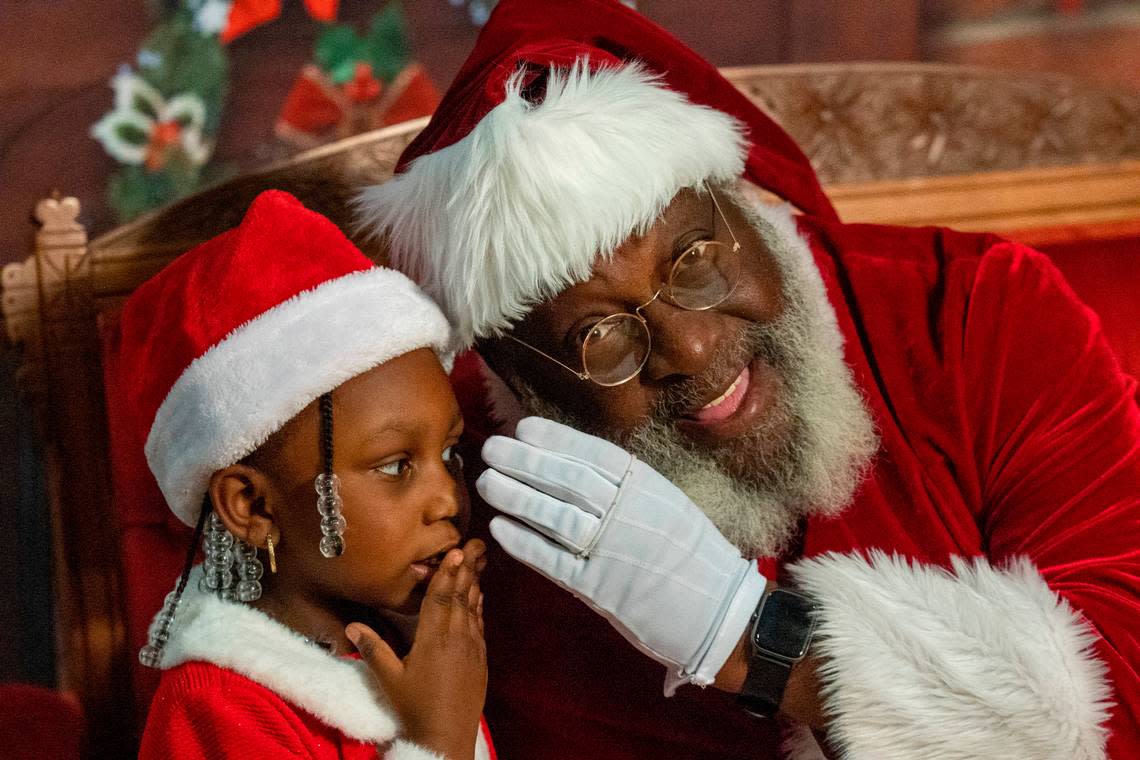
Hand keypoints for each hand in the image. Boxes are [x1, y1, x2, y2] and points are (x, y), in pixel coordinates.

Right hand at [348, 539, 486, 759]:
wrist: (446, 736)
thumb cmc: (414, 708)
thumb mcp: (389, 679)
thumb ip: (373, 649)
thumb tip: (352, 626)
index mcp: (433, 640)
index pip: (440, 600)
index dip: (446, 574)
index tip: (455, 552)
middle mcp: (456, 639)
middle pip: (460, 598)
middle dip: (465, 571)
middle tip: (472, 546)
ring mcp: (472, 649)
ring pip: (473, 609)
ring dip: (473, 585)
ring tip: (476, 563)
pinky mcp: (481, 660)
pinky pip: (480, 625)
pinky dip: (478, 607)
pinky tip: (478, 597)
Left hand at [478, 417, 765, 693]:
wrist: (720, 613)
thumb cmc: (693, 557)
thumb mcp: (668, 505)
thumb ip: (628, 487)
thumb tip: (579, 465)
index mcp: (647, 486)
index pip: (593, 454)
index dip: (555, 439)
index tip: (522, 427)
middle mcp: (627, 511)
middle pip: (567, 479)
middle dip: (525, 461)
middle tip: (491, 447)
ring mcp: (612, 549)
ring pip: (555, 515)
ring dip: (517, 497)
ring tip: (486, 482)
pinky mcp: (600, 587)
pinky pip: (555, 561)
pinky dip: (524, 543)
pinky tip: (499, 528)